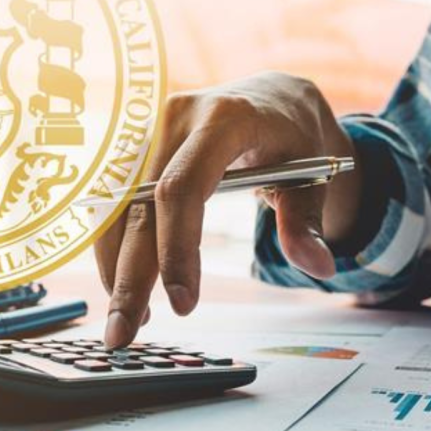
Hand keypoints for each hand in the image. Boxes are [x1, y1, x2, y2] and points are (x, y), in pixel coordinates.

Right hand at [95, 72, 361, 346]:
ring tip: (129, 320)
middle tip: (124, 334)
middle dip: (129, 275)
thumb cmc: (292, 134)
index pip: (182, 188)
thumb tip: (318, 267)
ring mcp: (148, 129)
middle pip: (138, 205)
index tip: (182, 303)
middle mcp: (174, 118)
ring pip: (114, 207)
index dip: (176, 247)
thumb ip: (305, 222)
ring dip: (115, 266)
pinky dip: (114, 247)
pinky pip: (112, 203)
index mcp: (222, 118)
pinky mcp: (134, 146)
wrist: (273, 96)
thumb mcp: (311, 173)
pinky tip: (127, 287)